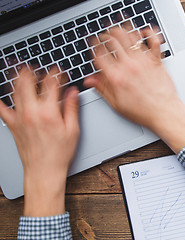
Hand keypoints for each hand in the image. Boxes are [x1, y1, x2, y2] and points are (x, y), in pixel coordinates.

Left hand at [0, 69, 79, 216]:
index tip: (59, 71)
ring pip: (14, 91)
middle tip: (37, 67)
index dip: (56, 74)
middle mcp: (31, 112)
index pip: (51, 84)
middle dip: (33, 70)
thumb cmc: (59, 154)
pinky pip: (2, 109)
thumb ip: (72, 108)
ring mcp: (19, 118)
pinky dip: (0, 100)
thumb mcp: (73, 130)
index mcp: (49, 112)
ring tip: (22, 71)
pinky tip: (1, 94)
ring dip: (18, 78)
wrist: (43, 171)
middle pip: (28, 82)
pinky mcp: (12, 125)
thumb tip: (72, 92)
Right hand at [84, 28, 184, 152]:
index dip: (93, 45)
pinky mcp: (156, 60)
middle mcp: (128, 66)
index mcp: (116, 77)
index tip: (93, 43)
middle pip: (112, 40)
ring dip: (122, 29)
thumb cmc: (142, 111)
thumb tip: (89, 80)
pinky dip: (148, 32)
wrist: (163, 112)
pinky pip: (153, 40)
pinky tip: (143, 32)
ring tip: (118, 29)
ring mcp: (143, 61)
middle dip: (105, 35)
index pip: (99, 54)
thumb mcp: (116, 104)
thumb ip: (102, 89)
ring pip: (129, 36)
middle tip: (104, 35)